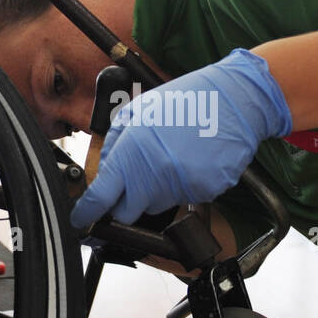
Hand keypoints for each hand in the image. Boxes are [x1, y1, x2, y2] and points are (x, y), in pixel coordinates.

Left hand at [70, 48, 292, 228]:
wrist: (237, 99)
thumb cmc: (186, 100)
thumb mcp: (137, 111)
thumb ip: (114, 144)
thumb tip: (103, 172)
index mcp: (132, 155)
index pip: (100, 199)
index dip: (86, 214)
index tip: (81, 219)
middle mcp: (155, 177)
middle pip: (127, 213)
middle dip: (125, 201)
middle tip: (134, 177)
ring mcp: (182, 187)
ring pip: (156, 206)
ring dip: (155, 190)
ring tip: (169, 157)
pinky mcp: (206, 192)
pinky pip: (184, 198)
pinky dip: (182, 185)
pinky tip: (190, 160)